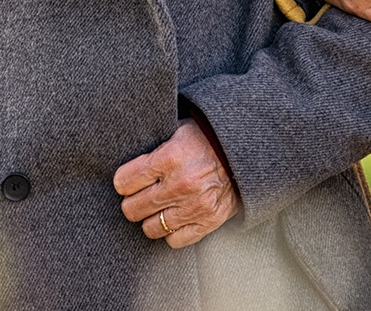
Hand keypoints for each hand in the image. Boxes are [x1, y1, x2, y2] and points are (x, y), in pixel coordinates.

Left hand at [113, 117, 240, 247]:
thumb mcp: (179, 130)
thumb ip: (154, 146)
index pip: (124, 182)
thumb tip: (127, 159)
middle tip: (140, 195)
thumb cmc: (207, 138)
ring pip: (150, 228)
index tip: (129, 181)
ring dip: (151, 218)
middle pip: (133, 208)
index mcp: (170, 157)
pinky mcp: (208, 221)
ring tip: (158, 206)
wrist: (246, 151)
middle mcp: (181, 184)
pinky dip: (172, 231)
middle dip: (133, 201)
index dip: (123, 181)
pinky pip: (174, 240)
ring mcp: (195, 206)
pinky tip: (175, 216)